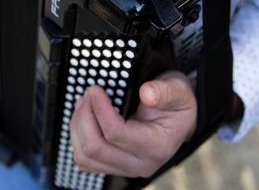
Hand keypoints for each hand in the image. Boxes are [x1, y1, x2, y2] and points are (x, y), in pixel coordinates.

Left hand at [70, 71, 196, 177]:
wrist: (180, 118)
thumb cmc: (177, 104)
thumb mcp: (178, 90)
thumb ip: (164, 91)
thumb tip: (147, 93)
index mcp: (157, 146)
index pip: (116, 133)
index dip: (99, 109)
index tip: (95, 90)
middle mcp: (141, 164)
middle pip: (95, 148)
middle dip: (84, 117)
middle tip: (88, 94)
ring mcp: (126, 168)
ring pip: (85, 157)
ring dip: (78, 128)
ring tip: (84, 104)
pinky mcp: (114, 167)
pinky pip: (85, 160)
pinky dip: (78, 137)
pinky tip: (85, 118)